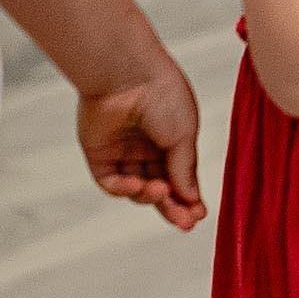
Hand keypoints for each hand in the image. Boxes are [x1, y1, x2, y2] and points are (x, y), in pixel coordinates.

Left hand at [75, 60, 206, 231]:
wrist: (127, 74)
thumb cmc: (162, 95)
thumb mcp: (184, 135)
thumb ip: (184, 169)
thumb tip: (191, 199)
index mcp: (172, 138)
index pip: (180, 176)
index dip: (188, 197)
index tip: (199, 215)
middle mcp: (147, 146)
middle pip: (159, 186)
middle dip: (171, 206)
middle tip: (185, 223)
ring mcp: (123, 151)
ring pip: (136, 188)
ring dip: (148, 195)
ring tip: (158, 190)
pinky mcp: (99, 154)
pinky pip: (112, 182)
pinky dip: (124, 189)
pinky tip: (137, 185)